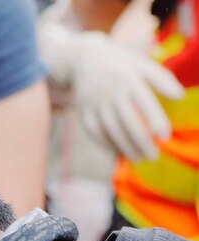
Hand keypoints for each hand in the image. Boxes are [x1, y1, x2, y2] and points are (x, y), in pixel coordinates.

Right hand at [42, 26, 184, 160]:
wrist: (83, 59)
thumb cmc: (120, 64)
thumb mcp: (141, 64)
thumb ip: (162, 79)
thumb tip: (180, 96)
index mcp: (129, 78)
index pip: (144, 103)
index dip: (155, 121)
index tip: (165, 137)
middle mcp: (111, 92)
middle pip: (128, 122)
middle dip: (142, 142)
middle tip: (153, 156)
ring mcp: (95, 103)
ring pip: (111, 131)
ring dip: (125, 148)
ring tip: (139, 158)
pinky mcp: (83, 112)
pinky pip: (96, 133)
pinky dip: (107, 145)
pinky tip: (119, 153)